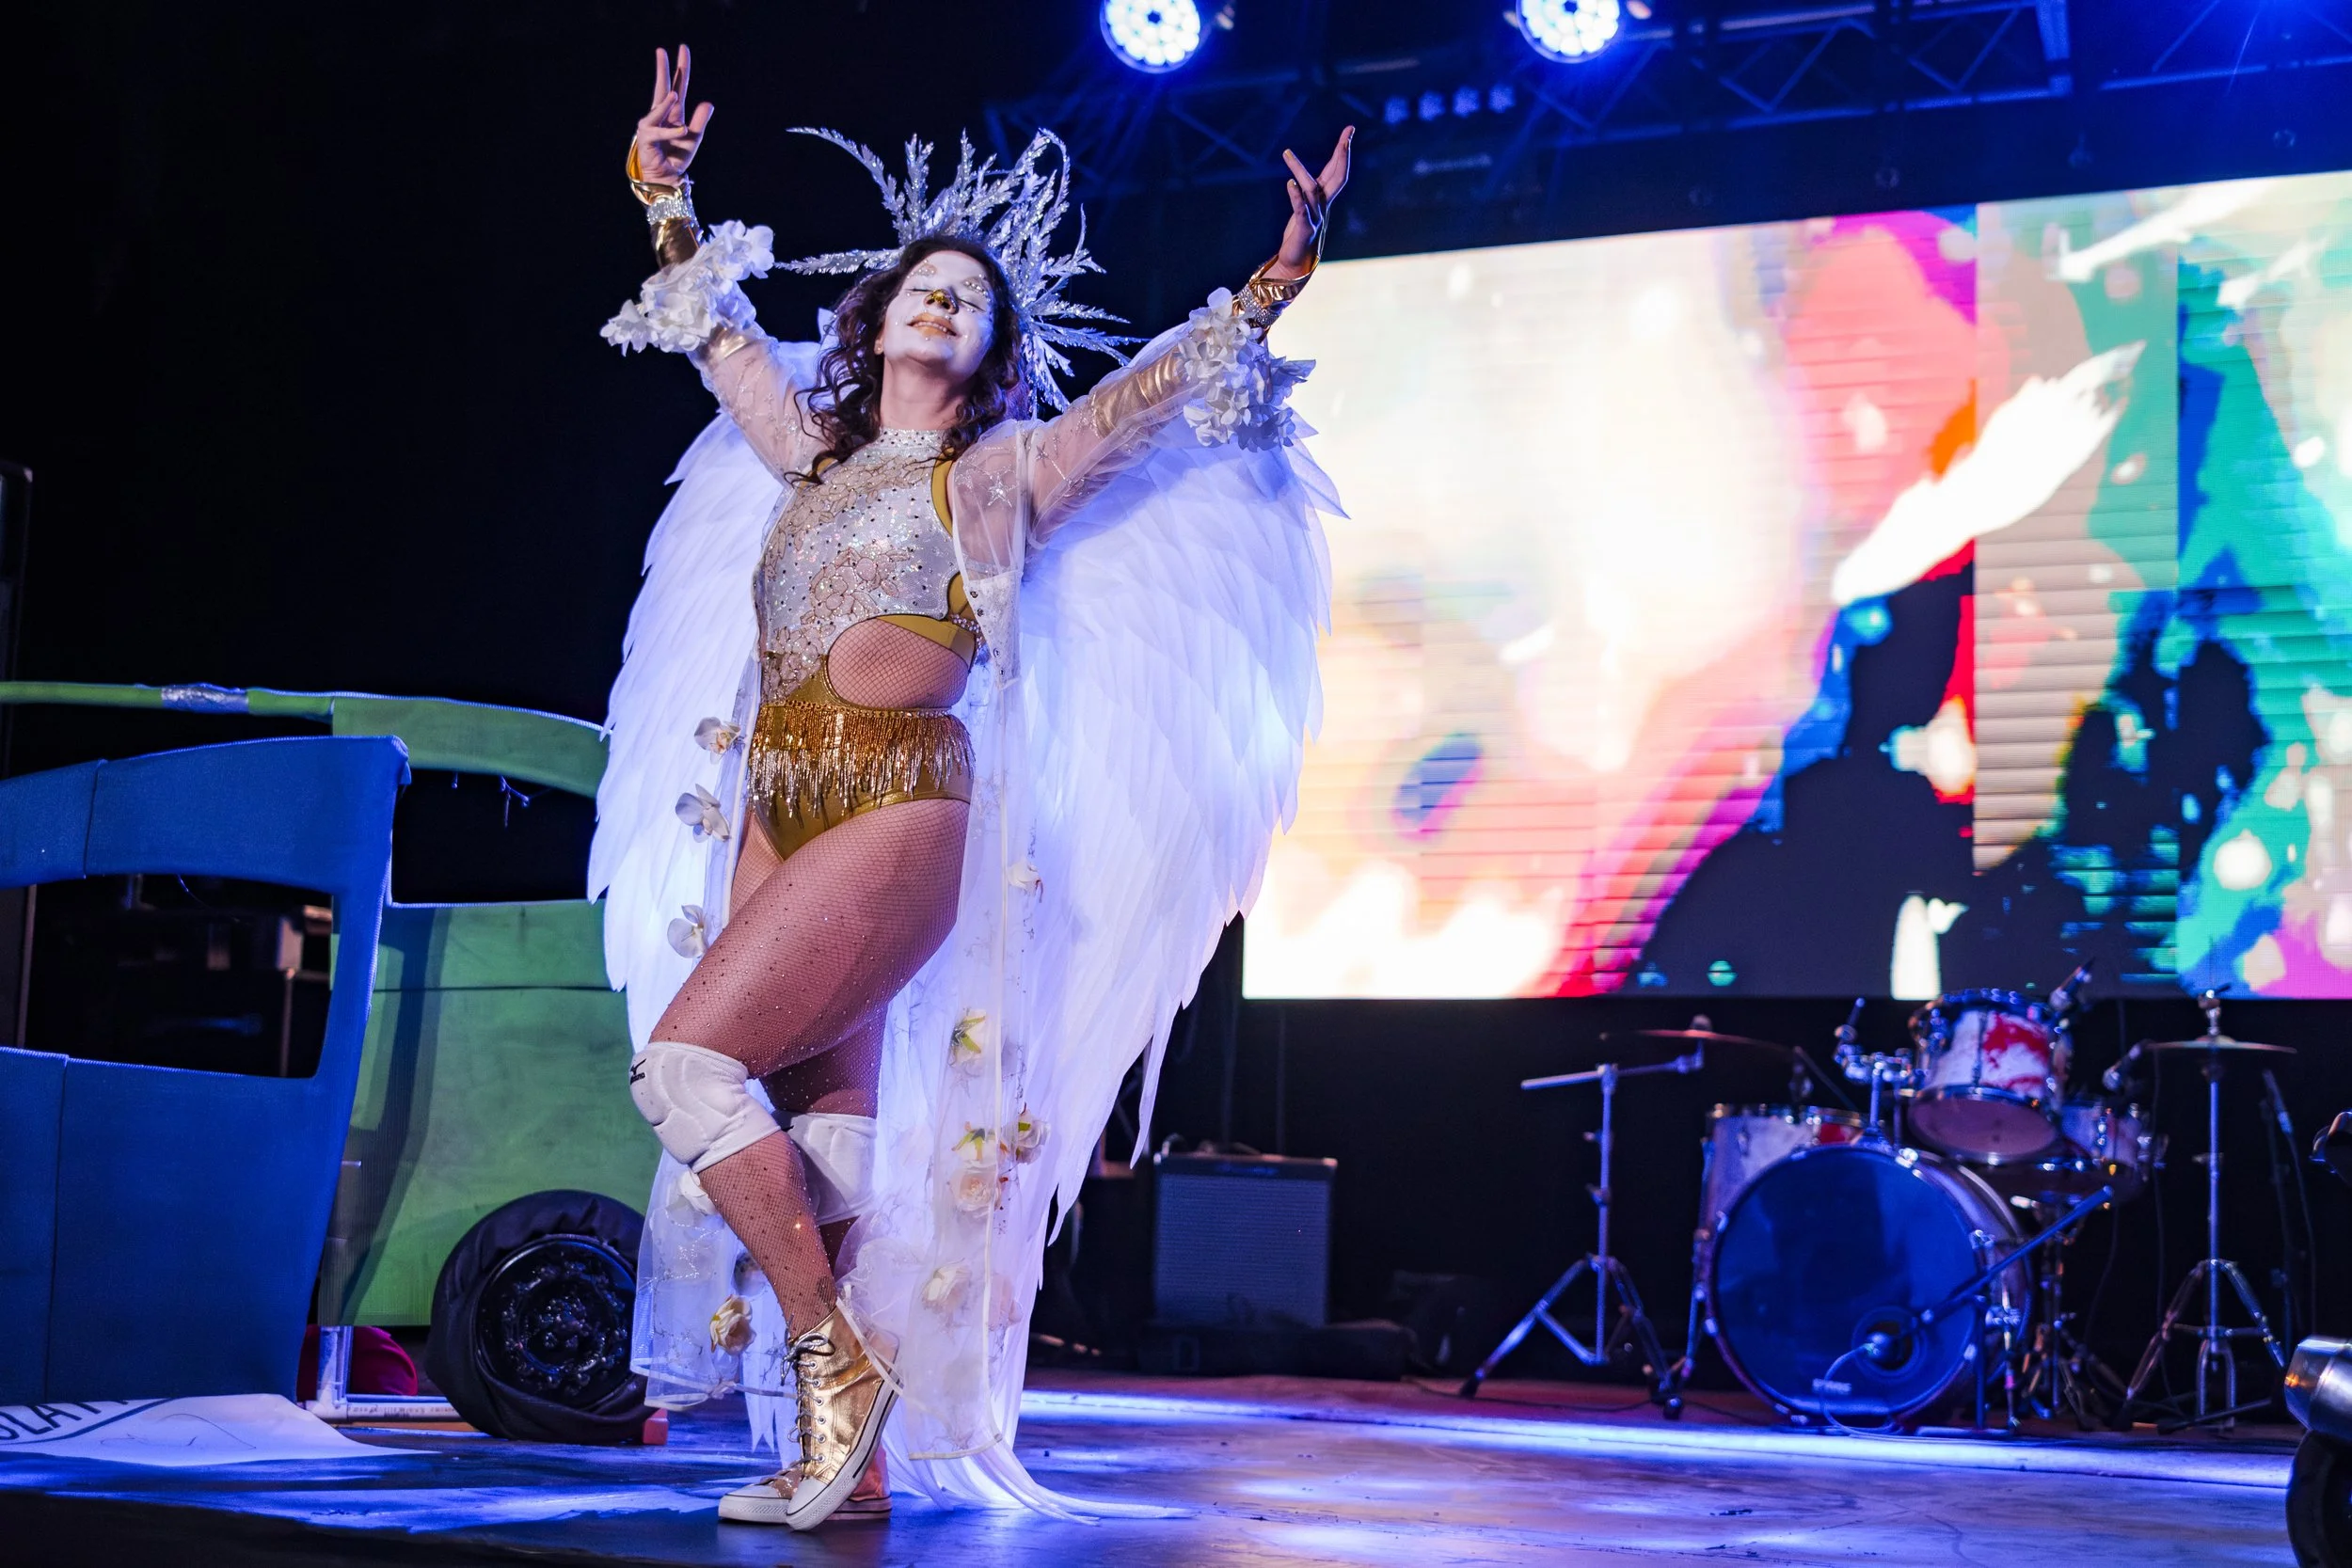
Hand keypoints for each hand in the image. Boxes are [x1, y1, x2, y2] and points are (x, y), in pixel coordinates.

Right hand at [631, 44, 712, 186]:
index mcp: (674, 113)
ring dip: (666, 102)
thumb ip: (699, 121)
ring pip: (658, 108)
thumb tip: (708, 102)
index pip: (678, 86)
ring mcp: (651, 125)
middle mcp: (661, 116)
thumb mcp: (693, 138)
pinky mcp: (646, 138)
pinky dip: (670, 131)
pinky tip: (681, 131)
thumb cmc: (676, 157)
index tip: (682, 49)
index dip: (681, 69)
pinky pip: (658, 131)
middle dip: (662, 69)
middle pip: (662, 88)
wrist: (667, 178)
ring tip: (675, 93)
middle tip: (661, 51)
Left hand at [1271, 127, 1352, 277]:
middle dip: (1342, 155)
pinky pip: (1300, 210)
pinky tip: (1289, 183)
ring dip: (1299, 170)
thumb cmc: (1299, 234)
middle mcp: (1324, 205)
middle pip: (1337, 176)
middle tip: (1347, 136)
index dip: (1343, 150)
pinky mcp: (1304, 228)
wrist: (1295, 263)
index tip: (1349, 129)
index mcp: (1325, 198)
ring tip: (1286, 153)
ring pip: (1311, 189)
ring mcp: (1316, 217)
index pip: (1337, 170)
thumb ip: (1309, 192)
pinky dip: (1295, 196)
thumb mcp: (1306, 207)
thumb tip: (1303, 176)